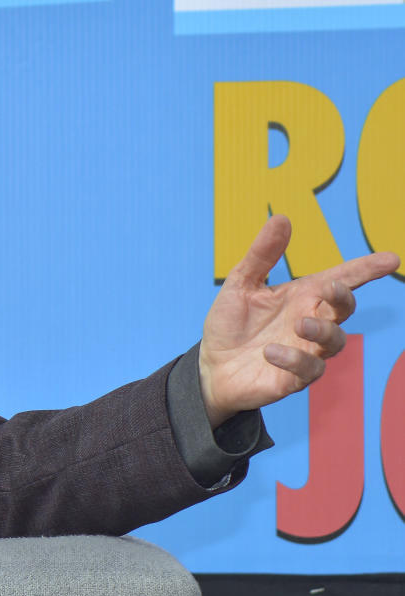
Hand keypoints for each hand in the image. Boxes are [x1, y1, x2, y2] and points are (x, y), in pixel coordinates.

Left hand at [198, 216, 397, 426]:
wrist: (209, 365)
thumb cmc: (230, 324)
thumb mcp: (241, 284)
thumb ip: (262, 255)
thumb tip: (282, 219)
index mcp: (301, 296)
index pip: (340, 279)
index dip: (366, 268)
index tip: (391, 259)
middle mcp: (310, 321)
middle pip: (343, 308)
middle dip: (343, 296)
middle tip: (329, 289)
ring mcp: (305, 350)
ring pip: (334, 341)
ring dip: (322, 330)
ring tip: (300, 323)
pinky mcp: (294, 377)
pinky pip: (309, 370)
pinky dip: (294, 359)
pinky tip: (271, 352)